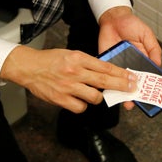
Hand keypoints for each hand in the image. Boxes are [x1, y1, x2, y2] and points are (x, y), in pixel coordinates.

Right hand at [0, 46, 136, 112]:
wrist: (29, 67)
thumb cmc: (51, 60)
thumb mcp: (71, 54)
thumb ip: (88, 63)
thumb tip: (106, 72)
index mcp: (78, 58)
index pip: (105, 66)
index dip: (121, 73)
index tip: (131, 77)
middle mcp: (75, 72)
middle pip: (104, 81)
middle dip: (121, 86)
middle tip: (131, 89)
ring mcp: (68, 87)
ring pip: (94, 97)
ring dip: (98, 97)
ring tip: (93, 93)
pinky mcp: (61, 99)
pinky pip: (80, 107)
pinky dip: (82, 105)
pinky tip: (79, 99)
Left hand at [97, 6, 161, 109]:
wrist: (114, 17)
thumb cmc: (132, 25)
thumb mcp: (147, 35)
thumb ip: (154, 50)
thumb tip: (159, 66)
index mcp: (142, 60)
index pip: (147, 76)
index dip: (150, 86)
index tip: (153, 96)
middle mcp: (130, 65)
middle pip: (133, 82)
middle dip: (135, 93)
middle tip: (137, 103)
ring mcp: (118, 65)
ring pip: (120, 82)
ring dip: (122, 92)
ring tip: (126, 101)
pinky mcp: (106, 63)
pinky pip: (107, 75)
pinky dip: (108, 83)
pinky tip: (112, 91)